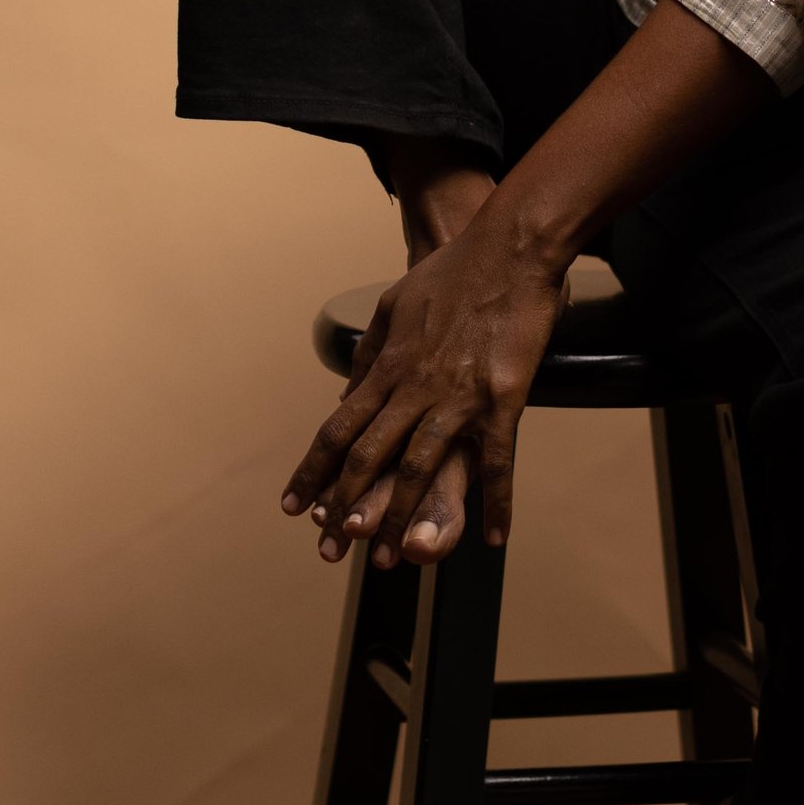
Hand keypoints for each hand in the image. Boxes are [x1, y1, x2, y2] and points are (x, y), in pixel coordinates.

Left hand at [281, 213, 567, 564]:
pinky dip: (494, 503)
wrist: (509, 246)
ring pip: (419, 468)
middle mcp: (414, 386)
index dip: (313, 472)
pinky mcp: (501, 399)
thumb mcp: (395, 303)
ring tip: (391, 558)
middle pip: (369, 457)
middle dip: (344, 508)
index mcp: (388, 366)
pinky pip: (495, 461)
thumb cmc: (454, 271)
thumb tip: (347, 385)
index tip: (294, 506)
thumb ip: (370, 349)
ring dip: (401, 518)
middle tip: (331, 549)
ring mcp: (457, 395)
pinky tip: (494, 537)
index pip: (339, 429)